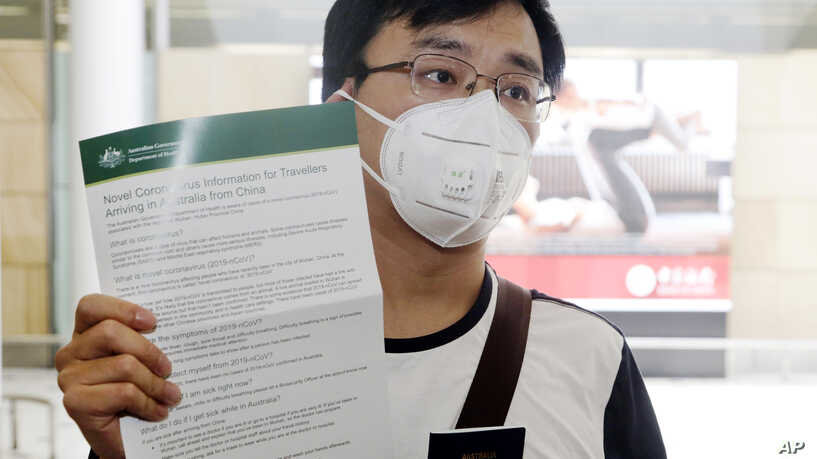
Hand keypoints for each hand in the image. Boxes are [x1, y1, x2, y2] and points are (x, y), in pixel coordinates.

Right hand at [56, 294, 181, 458]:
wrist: (125, 437)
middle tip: (169, 368)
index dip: (122, 309)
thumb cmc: (136, 391)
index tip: (153, 322)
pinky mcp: (75, 403)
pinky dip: (148, 403)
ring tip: (171, 395)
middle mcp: (70, 353)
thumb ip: (145, 340)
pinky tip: (158, 411)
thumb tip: (177, 326)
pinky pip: (123, 393)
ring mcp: (68, 378)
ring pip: (123, 365)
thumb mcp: (140, 360)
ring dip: (155, 383)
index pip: (91, 306)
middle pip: (110, 332)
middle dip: (148, 351)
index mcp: (84, 334)